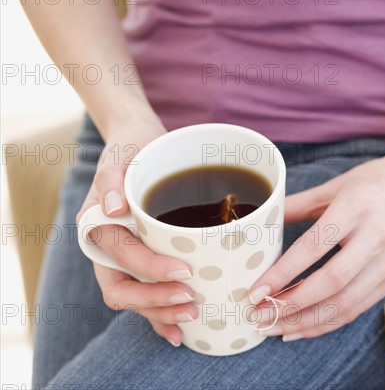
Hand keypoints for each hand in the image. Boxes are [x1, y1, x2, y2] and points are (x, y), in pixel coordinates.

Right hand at [76, 117, 196, 346]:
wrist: (141, 147)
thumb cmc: (133, 149)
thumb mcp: (123, 154)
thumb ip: (112, 179)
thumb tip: (113, 209)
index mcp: (97, 227)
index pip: (122, 257)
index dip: (152, 269)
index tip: (185, 270)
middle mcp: (106, 249)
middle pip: (122, 290)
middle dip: (156, 301)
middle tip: (192, 301)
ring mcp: (122, 260)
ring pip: (134, 299)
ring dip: (161, 313)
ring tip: (193, 316)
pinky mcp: (140, 263)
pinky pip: (144, 296)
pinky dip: (160, 315)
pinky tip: (180, 330)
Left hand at [249, 153, 384, 340]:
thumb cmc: (378, 181)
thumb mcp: (337, 185)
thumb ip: (299, 204)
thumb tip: (261, 220)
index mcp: (355, 209)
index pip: (313, 248)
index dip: (282, 274)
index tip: (256, 291)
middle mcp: (375, 238)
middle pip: (330, 283)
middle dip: (290, 306)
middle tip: (260, 316)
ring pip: (345, 304)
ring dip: (306, 322)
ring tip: (275, 328)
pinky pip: (358, 308)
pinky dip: (329, 322)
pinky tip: (303, 328)